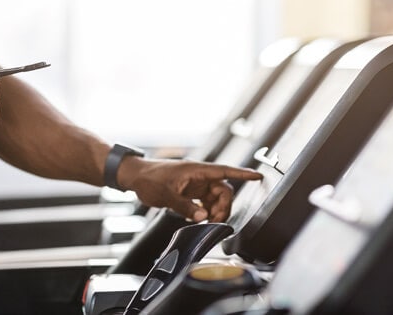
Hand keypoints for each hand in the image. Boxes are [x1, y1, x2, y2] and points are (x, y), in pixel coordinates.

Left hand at [123, 158, 262, 221]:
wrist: (134, 177)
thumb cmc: (149, 179)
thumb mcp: (166, 195)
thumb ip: (186, 207)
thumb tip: (204, 217)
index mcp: (196, 170)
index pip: (225, 171)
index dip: (243, 174)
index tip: (258, 176)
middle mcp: (199, 176)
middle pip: (223, 190)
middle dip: (224, 206)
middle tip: (215, 221)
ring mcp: (195, 183)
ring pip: (215, 198)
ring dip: (215, 211)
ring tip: (207, 223)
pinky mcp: (190, 191)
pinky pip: (205, 201)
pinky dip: (206, 211)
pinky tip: (201, 219)